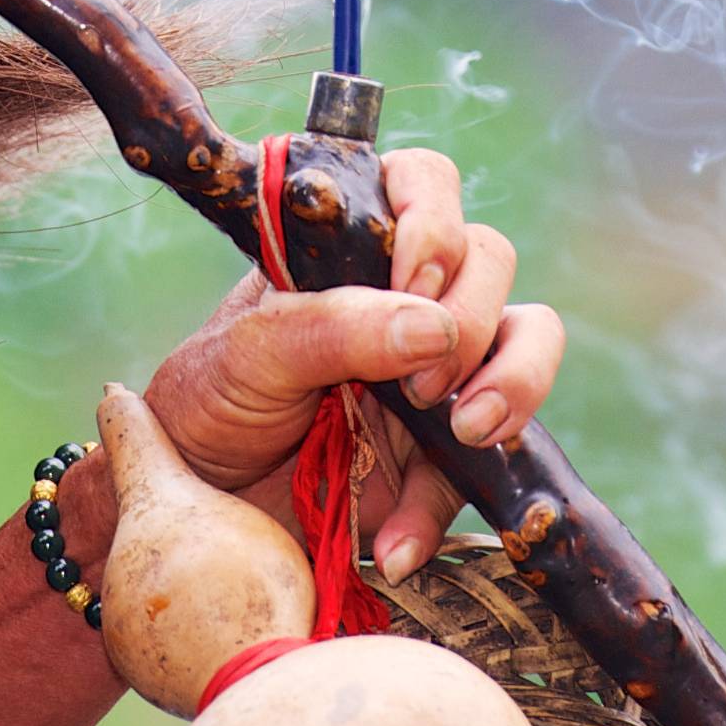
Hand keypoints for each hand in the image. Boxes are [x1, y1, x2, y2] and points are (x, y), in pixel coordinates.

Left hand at [137, 148, 567, 578]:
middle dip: (474, 317)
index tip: (410, 279)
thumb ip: (331, 326)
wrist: (198, 507)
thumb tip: (432, 327)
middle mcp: (407, 298)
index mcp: (354, 250)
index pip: (425, 184)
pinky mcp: (441, 456)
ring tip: (465, 432)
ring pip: (527, 342)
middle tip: (420, 380)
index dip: (433, 220)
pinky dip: (442, 508)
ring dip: (514, 384)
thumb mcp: (248, 353)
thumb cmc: (209, 401)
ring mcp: (436, 373)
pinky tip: (395, 541)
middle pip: (491, 260)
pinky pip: (484, 468)